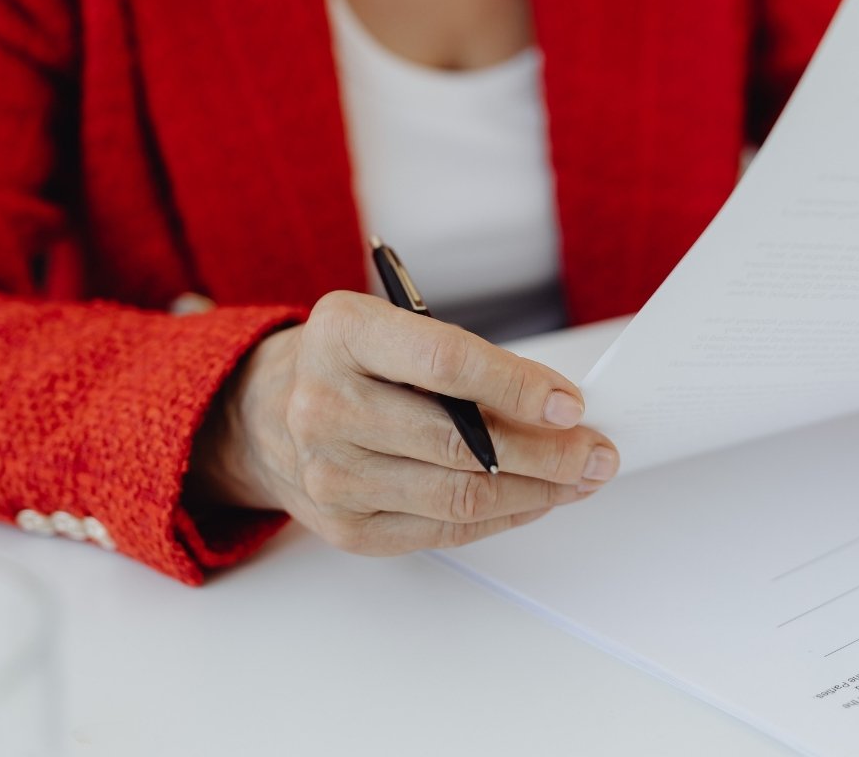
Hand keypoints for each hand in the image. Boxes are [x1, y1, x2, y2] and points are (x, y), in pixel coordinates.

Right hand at [190, 291, 618, 553]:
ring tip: (579, 478)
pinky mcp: (345, 527)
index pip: (444, 363)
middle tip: (595, 451)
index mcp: (341, 334)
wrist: (263, 414)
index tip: (569, 403)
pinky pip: (443, 530)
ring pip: (458, 497)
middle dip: (546, 452)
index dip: (517, 387)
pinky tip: (536, 499)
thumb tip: (554, 408)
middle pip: (459, 443)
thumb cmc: (348, 363)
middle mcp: (324, 404)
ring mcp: (329, 474)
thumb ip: (464, 361)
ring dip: (536, 492)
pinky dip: (502, 517)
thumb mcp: (393, 328)